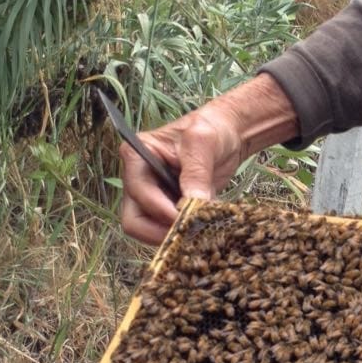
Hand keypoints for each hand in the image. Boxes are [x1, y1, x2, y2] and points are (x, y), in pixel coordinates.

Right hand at [119, 73, 298, 245]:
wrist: (227, 135)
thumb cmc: (211, 128)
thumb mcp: (203, 142)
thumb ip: (196, 172)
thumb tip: (193, 204)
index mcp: (136, 156)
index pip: (139, 193)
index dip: (162, 210)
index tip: (189, 218)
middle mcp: (136, 178)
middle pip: (134, 220)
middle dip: (161, 231)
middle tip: (191, 232)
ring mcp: (150, 196)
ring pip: (148, 230)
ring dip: (174, 234)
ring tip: (201, 226)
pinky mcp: (166, 207)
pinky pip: (167, 230)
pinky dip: (184, 232)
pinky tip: (203, 224)